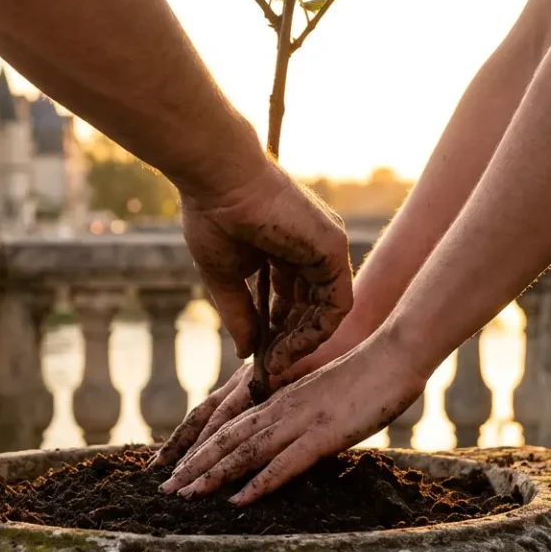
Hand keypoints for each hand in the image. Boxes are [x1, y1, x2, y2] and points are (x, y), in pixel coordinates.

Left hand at [155, 328, 427, 505]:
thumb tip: (287, 434)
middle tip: (166, 488)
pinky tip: (237, 499)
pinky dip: (257, 483)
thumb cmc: (363, 373)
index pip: (227, 424)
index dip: (199, 445)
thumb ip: (298, 411)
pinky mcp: (321, 435)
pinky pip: (282, 463)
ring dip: (211, 475)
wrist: (392, 354)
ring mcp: (297, 420)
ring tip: (185, 495)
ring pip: (243, 451)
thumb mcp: (319, 394)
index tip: (177, 466)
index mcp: (277, 398)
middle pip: (224, 438)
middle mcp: (278, 408)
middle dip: (193, 465)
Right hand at [181, 162, 352, 381]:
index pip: (290, 301)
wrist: (218, 180)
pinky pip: (336, 304)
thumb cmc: (213, 217)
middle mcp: (312, 249)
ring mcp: (326, 247)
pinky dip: (315, 332)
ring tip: (273, 365)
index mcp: (286, 249)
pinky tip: (287, 348)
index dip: (274, 334)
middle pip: (309, 309)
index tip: (258, 360)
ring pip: (324, 312)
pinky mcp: (333, 248)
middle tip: (267, 371)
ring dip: (300, 344)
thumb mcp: (225, 276)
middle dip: (288, 344)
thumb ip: (240, 314)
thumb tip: (246, 353)